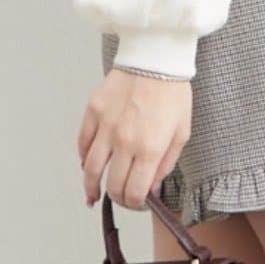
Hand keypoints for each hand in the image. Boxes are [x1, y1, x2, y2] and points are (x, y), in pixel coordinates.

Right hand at [78, 66, 192, 209]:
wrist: (155, 59)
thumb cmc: (172, 92)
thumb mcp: (181, 133)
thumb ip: (165, 164)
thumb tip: (150, 187)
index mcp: (149, 148)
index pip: (133, 192)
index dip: (134, 205)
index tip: (137, 203)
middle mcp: (125, 141)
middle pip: (112, 185)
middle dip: (116, 198)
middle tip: (120, 198)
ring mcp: (106, 127)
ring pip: (90, 168)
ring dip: (90, 186)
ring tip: (92, 194)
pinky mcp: (93, 112)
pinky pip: (83, 143)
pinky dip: (84, 158)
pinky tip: (88, 165)